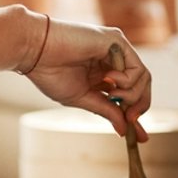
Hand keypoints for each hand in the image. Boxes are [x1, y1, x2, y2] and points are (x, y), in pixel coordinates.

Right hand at [24, 20, 151, 141]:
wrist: (34, 52)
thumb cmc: (50, 73)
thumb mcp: (81, 98)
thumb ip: (105, 110)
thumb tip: (123, 129)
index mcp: (102, 74)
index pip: (128, 95)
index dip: (136, 115)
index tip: (140, 137)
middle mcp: (112, 60)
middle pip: (141, 85)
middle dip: (140, 105)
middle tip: (130, 119)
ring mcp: (116, 50)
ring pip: (143, 78)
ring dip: (131, 94)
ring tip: (111, 95)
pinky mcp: (116, 41)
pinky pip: (137, 68)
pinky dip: (127, 81)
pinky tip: (109, 80)